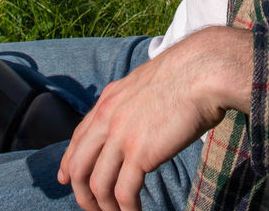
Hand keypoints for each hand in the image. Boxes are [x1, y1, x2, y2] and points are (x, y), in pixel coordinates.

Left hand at [57, 26, 252, 210]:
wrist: (202, 71)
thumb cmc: (187, 76)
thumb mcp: (147, 85)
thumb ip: (134, 104)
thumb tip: (138, 122)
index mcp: (109, 100)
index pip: (79, 137)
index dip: (69, 162)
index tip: (66, 179)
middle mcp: (108, 118)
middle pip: (80, 165)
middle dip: (82, 192)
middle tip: (92, 208)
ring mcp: (121, 136)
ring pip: (98, 184)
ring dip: (105, 206)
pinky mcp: (140, 152)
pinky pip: (124, 192)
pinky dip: (127, 209)